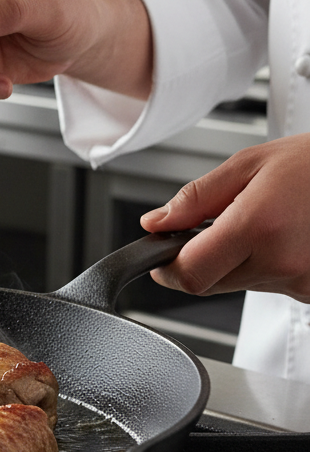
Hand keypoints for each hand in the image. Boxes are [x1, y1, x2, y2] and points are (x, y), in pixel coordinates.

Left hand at [141, 133, 309, 301]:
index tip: (160, 258)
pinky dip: (269, 266)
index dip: (167, 268)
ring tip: (267, 223)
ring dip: (239, 261)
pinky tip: (286, 237)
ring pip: (240, 285)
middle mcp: (283, 262)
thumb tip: (157, 223)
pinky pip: (274, 286)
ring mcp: (304, 282)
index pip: (190, 273)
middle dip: (202, 260)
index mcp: (258, 228)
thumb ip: (196, 198)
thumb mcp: (249, 165)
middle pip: (210, 284)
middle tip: (221, 226)